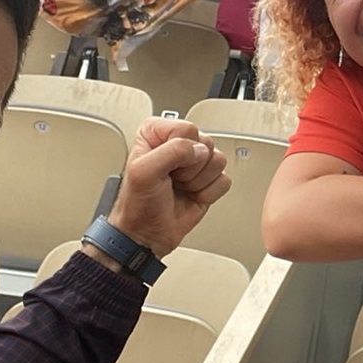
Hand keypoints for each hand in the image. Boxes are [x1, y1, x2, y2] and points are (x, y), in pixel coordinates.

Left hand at [104, 116, 231, 256]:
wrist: (147, 234)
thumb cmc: (138, 204)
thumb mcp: (143, 172)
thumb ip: (171, 152)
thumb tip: (200, 150)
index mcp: (157, 133)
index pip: (187, 129)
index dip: (180, 151)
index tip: (166, 168)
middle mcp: (178, 143)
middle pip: (206, 143)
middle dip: (191, 168)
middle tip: (173, 179)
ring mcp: (195, 162)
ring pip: (218, 160)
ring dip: (199, 181)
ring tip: (181, 187)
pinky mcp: (209, 179)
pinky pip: (224, 180)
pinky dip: (208, 193)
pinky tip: (191, 195)